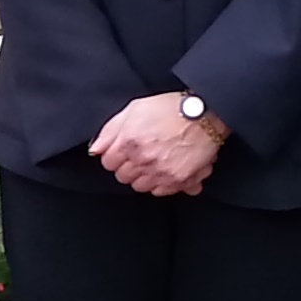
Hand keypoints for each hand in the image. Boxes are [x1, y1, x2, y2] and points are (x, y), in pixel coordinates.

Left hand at [89, 93, 223, 195]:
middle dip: (128, 167)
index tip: (123, 151)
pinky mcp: (179, 180)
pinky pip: (161, 192)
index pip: (108, 163)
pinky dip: (162, 183)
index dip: (115, 156)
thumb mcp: (134, 109)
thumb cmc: (170, 108)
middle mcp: (143, 160)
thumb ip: (110, 130)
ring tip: (154, 161)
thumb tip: (95, 149)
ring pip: (141, 186)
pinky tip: (166, 169)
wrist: (205, 114)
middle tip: (140, 155)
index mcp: (129, 142)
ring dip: (144, 176)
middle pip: (123, 177)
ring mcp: (161, 172)